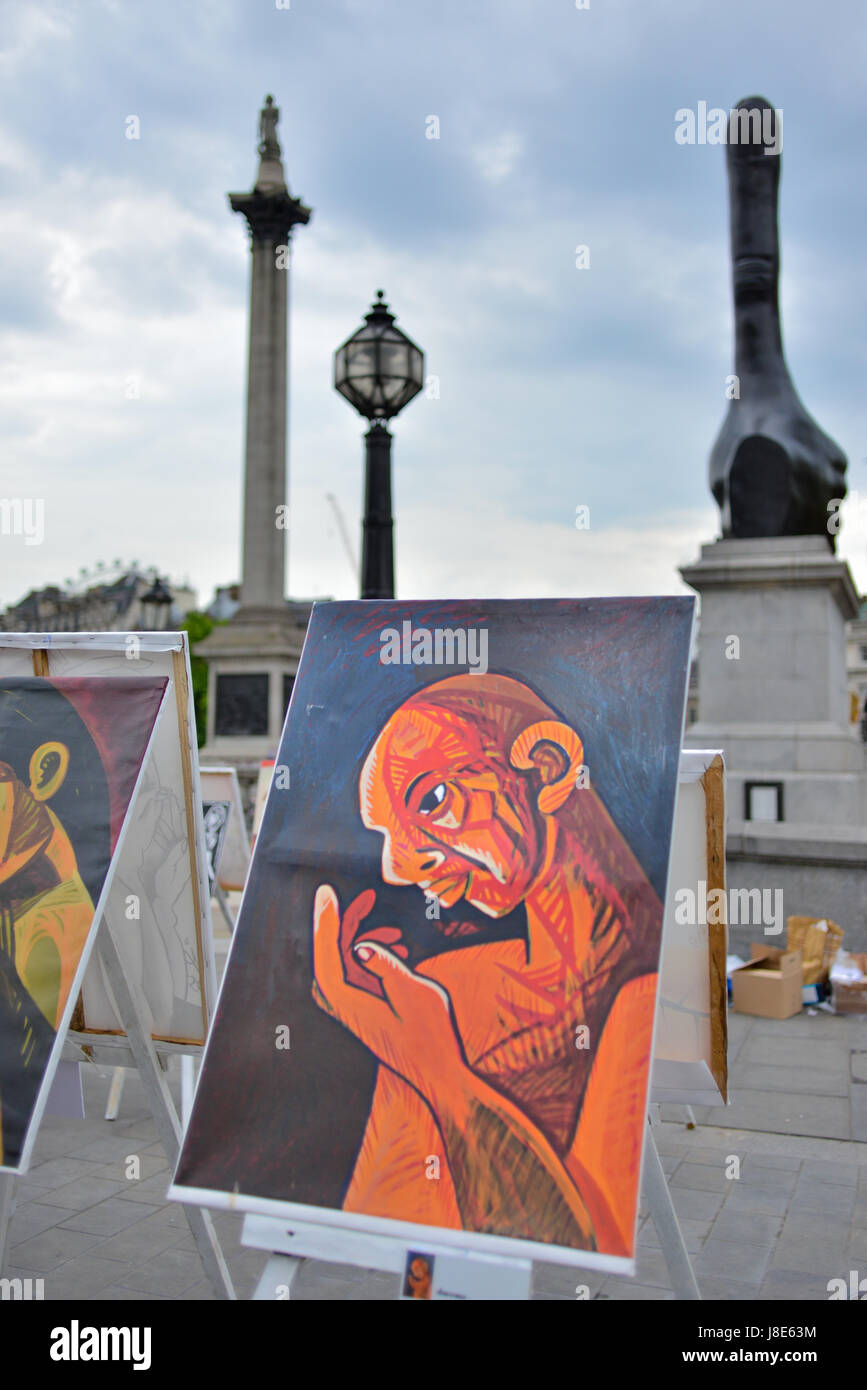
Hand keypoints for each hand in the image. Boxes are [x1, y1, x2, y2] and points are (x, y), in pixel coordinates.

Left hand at [312, 883, 466, 1103]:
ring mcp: (351, 1007)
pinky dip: (375, 956)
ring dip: (367, 939)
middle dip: (349, 922)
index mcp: (347, 1002)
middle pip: (333, 954)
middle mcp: (342, 1004)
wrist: (438, 1071)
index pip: (326, 956)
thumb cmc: (431, 1035)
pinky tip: (402, 950)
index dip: (325, 921)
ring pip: (347, 961)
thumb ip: (387, 967)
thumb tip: (362, 947)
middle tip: (368, 896)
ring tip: (398, 932)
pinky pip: (358, 972)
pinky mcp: (362, 1007)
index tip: (327, 893)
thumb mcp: (416, 994)